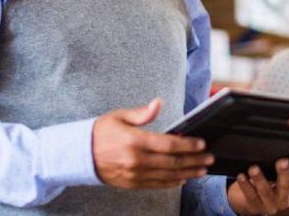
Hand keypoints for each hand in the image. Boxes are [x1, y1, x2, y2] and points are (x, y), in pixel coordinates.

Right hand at [92, 98, 213, 188]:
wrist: (79, 154)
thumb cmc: (101, 132)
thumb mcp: (119, 116)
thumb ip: (142, 113)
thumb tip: (158, 103)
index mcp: (134, 141)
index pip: (168, 144)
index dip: (188, 145)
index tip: (202, 143)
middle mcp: (136, 160)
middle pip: (172, 162)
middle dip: (194, 160)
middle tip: (209, 158)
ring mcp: (134, 174)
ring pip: (167, 176)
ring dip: (188, 173)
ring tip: (202, 170)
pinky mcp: (131, 183)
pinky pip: (156, 185)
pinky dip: (172, 183)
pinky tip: (183, 178)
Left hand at [227, 158, 288, 214]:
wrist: (254, 202)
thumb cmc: (268, 183)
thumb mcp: (276, 177)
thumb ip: (280, 167)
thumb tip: (279, 144)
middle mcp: (283, 199)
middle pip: (285, 186)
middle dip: (284, 173)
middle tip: (283, 161)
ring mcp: (269, 204)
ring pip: (265, 192)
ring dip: (260, 179)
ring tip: (254, 168)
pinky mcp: (255, 206)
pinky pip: (250, 196)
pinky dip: (245, 185)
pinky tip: (241, 176)